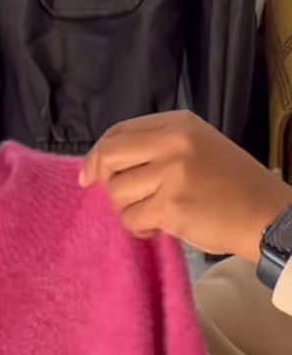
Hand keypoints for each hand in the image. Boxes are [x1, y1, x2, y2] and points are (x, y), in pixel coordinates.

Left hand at [79, 112, 291, 262]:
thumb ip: (155, 149)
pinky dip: (140, 230)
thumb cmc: (230, 185)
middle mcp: (173, 142)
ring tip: (154, 215)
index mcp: (178, 123)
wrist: (264, 213)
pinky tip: (160, 228)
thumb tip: (102, 166)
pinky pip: (132, 220)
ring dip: (128, 211)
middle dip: (105, 183)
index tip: (90, 176)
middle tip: (123, 200)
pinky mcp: (171, 206)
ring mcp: (172, 173)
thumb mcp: (197, 148)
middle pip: (110, 158)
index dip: (97, 156)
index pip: (118, 132)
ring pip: (118, 194)